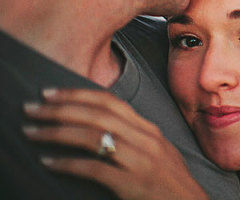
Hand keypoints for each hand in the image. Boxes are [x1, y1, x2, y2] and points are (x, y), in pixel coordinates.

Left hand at [23, 88, 207, 199]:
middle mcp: (146, 139)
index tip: (51, 93)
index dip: (78, 94)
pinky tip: (49, 162)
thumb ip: (134, 137)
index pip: (110, 101)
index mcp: (149, 129)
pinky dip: (68, 164)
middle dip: (60, 108)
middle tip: (32, 108)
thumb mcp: (157, 152)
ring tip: (32, 131)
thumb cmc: (170, 184)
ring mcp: (141, 160)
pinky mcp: (133, 183)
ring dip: (57, 132)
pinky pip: (95, 168)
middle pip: (98, 114)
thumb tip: (101, 128)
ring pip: (93, 136)